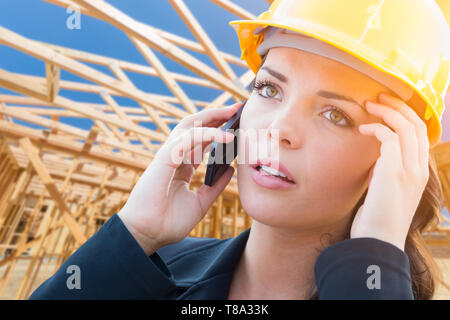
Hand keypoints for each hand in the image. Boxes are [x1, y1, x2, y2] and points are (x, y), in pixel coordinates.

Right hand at [118, 102, 243, 254]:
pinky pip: (186, 140)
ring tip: (232, 111)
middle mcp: (174, 157)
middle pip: (194, 127)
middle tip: (236, 108)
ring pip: (189, 127)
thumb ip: (215, 187)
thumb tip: (230, 170)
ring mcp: (167, 156)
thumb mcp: (200, 203)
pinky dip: (206, 134)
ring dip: (211, 116)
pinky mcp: (163, 159)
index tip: (236, 123)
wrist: (148, 236)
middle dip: (215, 115)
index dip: (217, 129)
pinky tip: (225, 136)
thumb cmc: (168, 222)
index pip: (200, 140)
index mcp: (181, 166)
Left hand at [350, 92, 429, 250]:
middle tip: (379, 96)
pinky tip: (362, 130)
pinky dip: (376, 129)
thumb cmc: (376, 219)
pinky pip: (390, 138)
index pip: (421, 135)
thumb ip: (384, 173)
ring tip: (369, 105)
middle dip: (399, 106)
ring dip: (387, 112)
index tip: (389, 106)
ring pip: (406, 127)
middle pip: (417, 125)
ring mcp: (409, 170)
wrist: (377, 241)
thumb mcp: (385, 191)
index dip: (407, 116)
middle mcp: (418, 169)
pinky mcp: (394, 172)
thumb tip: (375, 160)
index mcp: (418, 173)